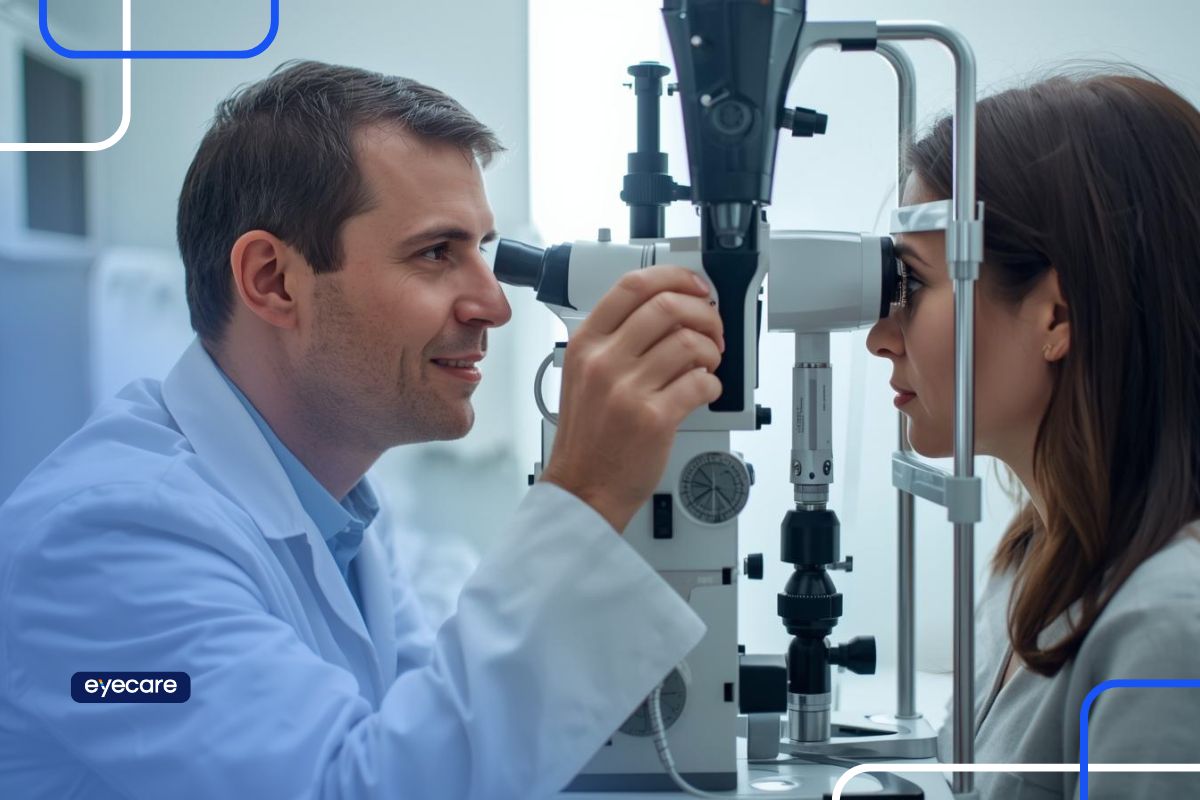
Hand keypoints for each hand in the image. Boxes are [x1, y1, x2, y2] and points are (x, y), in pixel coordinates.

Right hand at [539, 266, 723, 531]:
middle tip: (712, 328)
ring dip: (712, 351)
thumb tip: (670, 311)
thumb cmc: (589, 437)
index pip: (632, 286)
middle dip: (704, 313)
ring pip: (690, 343)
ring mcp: (628, 390)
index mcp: (586, 344)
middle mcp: (604, 362)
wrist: (583, 488)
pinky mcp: (654, 418)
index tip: (695, 285)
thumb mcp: (584, 376)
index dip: (674, 277)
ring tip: (708, 365)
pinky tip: (703, 391)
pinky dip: (712, 384)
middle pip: (667, 306)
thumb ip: (617, 341)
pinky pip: (700, 383)